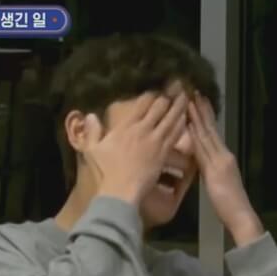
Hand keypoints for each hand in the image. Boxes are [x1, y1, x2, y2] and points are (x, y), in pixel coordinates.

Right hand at [79, 91, 188, 205]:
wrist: (121, 189)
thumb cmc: (106, 170)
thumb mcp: (93, 149)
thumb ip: (93, 131)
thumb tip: (89, 116)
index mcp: (126, 126)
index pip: (142, 105)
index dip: (152, 95)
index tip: (159, 88)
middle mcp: (143, 129)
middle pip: (160, 107)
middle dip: (169, 95)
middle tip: (178, 86)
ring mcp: (155, 140)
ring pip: (171, 118)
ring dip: (179, 106)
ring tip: (186, 96)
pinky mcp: (164, 152)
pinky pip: (175, 134)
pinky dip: (181, 124)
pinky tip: (186, 118)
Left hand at [187, 95, 262, 245]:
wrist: (241, 215)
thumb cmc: (230, 205)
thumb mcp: (219, 183)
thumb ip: (211, 170)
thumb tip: (202, 162)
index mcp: (224, 158)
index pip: (213, 134)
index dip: (206, 117)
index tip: (198, 102)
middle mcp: (223, 155)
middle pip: (210, 129)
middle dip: (201, 111)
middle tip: (194, 93)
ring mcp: (220, 160)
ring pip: (206, 135)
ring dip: (197, 117)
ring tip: (190, 100)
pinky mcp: (216, 168)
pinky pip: (203, 149)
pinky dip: (195, 135)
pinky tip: (189, 124)